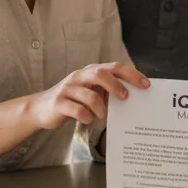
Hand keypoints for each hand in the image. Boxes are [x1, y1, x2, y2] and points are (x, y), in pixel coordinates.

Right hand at [29, 62, 149, 130]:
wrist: (41, 109)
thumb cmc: (73, 101)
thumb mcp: (91, 93)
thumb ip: (108, 92)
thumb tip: (132, 97)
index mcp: (90, 72)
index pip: (114, 67)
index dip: (131, 74)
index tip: (146, 84)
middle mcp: (79, 77)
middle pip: (100, 73)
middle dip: (116, 85)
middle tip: (125, 98)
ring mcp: (68, 89)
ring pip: (89, 94)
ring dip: (100, 107)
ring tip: (103, 116)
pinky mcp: (59, 103)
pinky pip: (76, 110)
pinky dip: (86, 116)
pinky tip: (88, 120)